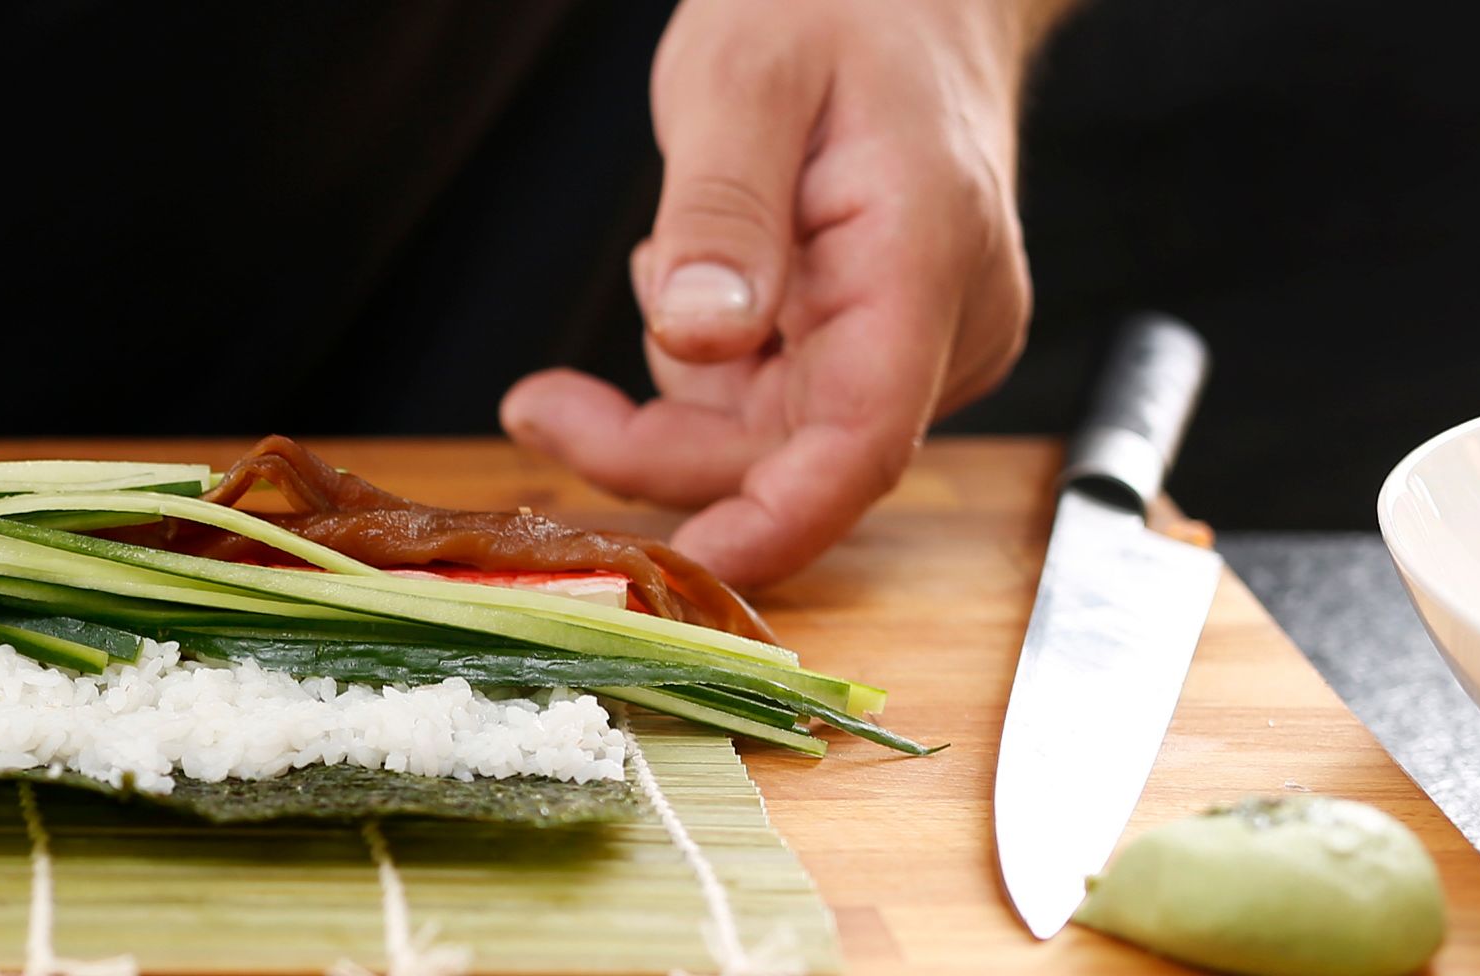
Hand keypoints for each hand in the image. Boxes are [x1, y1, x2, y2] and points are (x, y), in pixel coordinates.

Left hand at [500, 0, 1051, 586]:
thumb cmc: (838, 8)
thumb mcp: (744, 77)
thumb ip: (721, 211)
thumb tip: (696, 340)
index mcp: (924, 261)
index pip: (860, 444)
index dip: (770, 525)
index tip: (681, 570)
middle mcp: (941, 324)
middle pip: (792, 456)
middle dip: (658, 448)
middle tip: (539, 409)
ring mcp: (917, 341)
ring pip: (772, 438)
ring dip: (674, 405)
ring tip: (620, 308)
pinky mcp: (878, 344)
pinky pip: (776, 404)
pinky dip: (705, 376)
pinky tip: (685, 279)